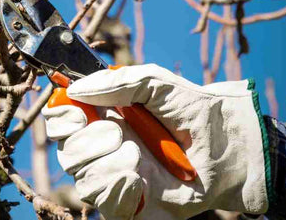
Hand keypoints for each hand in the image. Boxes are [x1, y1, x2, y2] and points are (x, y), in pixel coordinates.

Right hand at [42, 64, 268, 218]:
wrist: (224, 146)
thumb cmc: (189, 108)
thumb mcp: (154, 82)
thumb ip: (114, 81)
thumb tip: (74, 88)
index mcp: (103, 114)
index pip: (62, 117)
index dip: (61, 115)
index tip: (78, 111)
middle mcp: (103, 146)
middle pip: (67, 150)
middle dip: (89, 141)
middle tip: (118, 131)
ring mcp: (115, 176)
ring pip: (83, 179)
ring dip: (109, 164)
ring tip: (138, 155)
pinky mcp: (129, 204)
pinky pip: (104, 203)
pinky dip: (120, 188)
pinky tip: (142, 178)